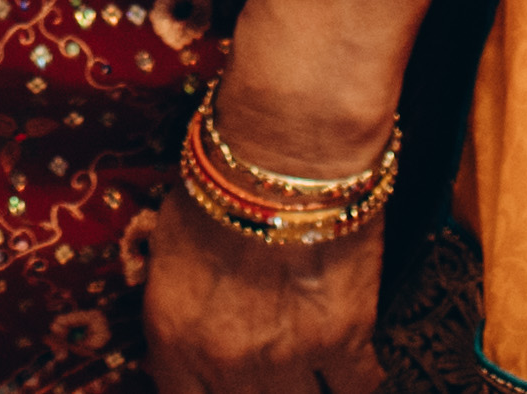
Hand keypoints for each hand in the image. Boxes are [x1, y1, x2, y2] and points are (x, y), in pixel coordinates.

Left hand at [138, 200, 384, 393]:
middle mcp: (228, 361)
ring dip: (303, 386)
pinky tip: (350, 366)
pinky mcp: (344, 340)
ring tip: (307, 368)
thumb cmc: (221, 182)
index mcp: (175, 337)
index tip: (221, 384)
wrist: (283, 155)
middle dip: (257, 389)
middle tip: (270, 367)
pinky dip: (356, 378)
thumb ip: (178, 297)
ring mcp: (288, 358)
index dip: (206, 392)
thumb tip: (190, 315)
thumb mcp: (168, 243)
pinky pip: (358, 386)